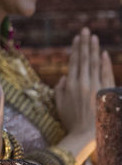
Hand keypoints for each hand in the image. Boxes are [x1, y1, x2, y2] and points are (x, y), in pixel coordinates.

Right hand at [55, 28, 112, 162]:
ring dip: (94, 49)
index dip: (76, 48)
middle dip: (85, 43)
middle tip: (86, 30)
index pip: (74, 61)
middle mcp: (83, 82)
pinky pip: (106, 74)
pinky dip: (105, 64)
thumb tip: (65, 75)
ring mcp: (95, 87)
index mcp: (70, 84)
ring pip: (94, 63)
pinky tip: (103, 54)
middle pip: (84, 58)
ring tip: (94, 37)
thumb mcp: (59, 104)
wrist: (86, 134)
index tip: (77, 37)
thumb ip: (60, 88)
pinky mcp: (105, 92)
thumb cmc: (71, 120)